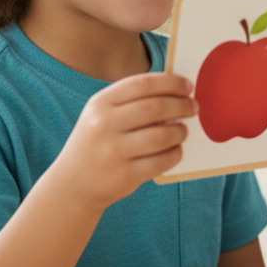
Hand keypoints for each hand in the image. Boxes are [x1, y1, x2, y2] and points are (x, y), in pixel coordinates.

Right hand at [47, 72, 196, 213]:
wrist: (72, 184)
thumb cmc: (98, 141)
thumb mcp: (103, 114)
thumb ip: (133, 100)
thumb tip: (176, 89)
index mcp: (100, 103)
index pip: (143, 84)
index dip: (171, 83)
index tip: (188, 86)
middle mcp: (104, 125)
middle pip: (156, 107)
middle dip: (182, 105)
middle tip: (193, 107)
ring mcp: (113, 152)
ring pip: (162, 135)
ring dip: (180, 131)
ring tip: (183, 130)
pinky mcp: (124, 175)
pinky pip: (162, 160)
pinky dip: (175, 153)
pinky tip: (176, 149)